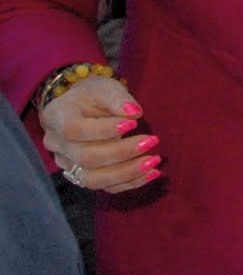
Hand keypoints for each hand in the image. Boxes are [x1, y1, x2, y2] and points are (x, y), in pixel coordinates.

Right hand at [40, 76, 161, 193]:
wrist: (81, 108)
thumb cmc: (93, 95)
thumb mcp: (104, 87)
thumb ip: (118, 98)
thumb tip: (135, 112)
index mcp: (57, 118)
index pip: (74, 130)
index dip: (104, 129)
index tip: (134, 122)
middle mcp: (57, 145)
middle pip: (85, 158)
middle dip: (121, 152)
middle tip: (152, 141)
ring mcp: (67, 164)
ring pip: (92, 179)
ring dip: (126, 173)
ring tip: (153, 162)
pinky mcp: (81, 177)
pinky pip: (104, 187)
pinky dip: (129, 182)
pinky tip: (152, 173)